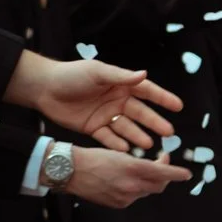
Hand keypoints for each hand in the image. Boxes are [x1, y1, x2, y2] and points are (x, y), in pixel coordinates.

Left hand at [6, 53, 181, 149]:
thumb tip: (144, 74)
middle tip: (169, 132)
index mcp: (120, 85)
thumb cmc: (70, 75)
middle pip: (140, 113)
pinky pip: (109, 138)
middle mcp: (116, 100)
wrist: (42, 88)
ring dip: (138, 136)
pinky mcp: (93, 128)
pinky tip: (125, 149)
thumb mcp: (97, 73)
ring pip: (127, 128)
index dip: (163, 98)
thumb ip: (121, 76)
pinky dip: (117, 144)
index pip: (146, 91)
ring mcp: (106, 115)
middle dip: (154, 122)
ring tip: (148, 144)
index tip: (178, 106)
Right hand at [60, 146, 190, 207]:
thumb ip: (139, 164)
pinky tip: (124, 181)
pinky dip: (134, 190)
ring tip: (138, 171)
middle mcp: (132, 185)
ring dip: (148, 182)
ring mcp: (126, 197)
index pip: (162, 173)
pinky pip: (134, 198)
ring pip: (146, 191)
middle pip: (159, 185)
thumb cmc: (92, 158)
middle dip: (165, 177)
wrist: (70, 172)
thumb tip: (153, 168)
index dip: (176, 174)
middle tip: (162, 165)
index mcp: (133, 168)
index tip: (187, 174)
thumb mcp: (119, 153)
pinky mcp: (119, 204)